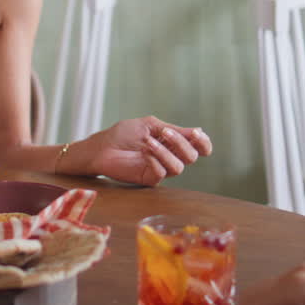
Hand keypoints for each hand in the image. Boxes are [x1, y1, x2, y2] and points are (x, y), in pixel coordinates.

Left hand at [64, 116, 211, 184]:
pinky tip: (144, 154)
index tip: (197, 134)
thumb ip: (172, 129)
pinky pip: (162, 174)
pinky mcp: (150, 179)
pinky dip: (155, 161)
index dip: (203, 142)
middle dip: (182, 143)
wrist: (101, 147)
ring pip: (179, 167)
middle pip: (192, 156)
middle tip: (165, 133)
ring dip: (166, 152)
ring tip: (149, 142)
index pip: (197, 146)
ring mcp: (161, 168)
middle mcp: (170, 156)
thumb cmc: (123, 134)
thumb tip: (198, 131)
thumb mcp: (149, 125)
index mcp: (172, 142)